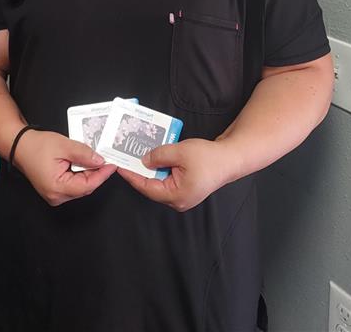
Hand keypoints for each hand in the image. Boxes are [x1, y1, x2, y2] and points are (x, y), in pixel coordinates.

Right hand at [13, 130, 116, 206]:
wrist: (19, 145)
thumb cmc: (36, 146)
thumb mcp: (64, 146)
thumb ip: (84, 154)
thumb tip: (100, 161)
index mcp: (57, 188)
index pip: (87, 186)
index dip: (102, 175)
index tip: (112, 165)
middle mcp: (56, 196)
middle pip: (84, 187)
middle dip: (96, 173)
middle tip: (106, 159)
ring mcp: (54, 195)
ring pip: (80, 186)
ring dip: (89, 173)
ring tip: (95, 158)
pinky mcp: (54, 190)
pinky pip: (73, 184)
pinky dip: (80, 174)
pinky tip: (84, 163)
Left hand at [117, 138, 238, 211]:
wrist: (231, 158)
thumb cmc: (208, 157)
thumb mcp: (180, 152)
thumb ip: (159, 156)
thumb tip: (144, 161)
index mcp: (176, 196)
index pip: (146, 187)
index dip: (132, 176)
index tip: (119, 166)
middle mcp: (178, 200)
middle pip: (152, 187)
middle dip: (139, 172)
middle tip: (125, 159)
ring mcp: (183, 196)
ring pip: (160, 182)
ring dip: (150, 169)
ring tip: (137, 156)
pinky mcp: (187, 188)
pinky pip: (168, 180)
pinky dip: (160, 169)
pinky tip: (154, 157)